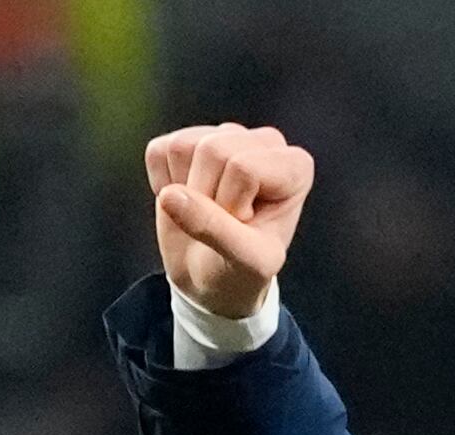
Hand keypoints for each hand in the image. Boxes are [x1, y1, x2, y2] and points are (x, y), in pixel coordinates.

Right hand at [146, 124, 313, 317]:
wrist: (212, 279)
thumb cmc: (240, 272)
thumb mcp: (245, 262)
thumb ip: (215, 230)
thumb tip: (171, 195)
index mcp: (295, 167)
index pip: (243, 167)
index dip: (230, 206)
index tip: (242, 228)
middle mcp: (264, 142)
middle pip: (212, 149)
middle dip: (205, 197)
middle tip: (220, 222)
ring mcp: (226, 135)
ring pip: (182, 146)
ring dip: (183, 189)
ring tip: (204, 211)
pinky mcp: (190, 140)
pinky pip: (160, 151)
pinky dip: (160, 183)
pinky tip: (185, 200)